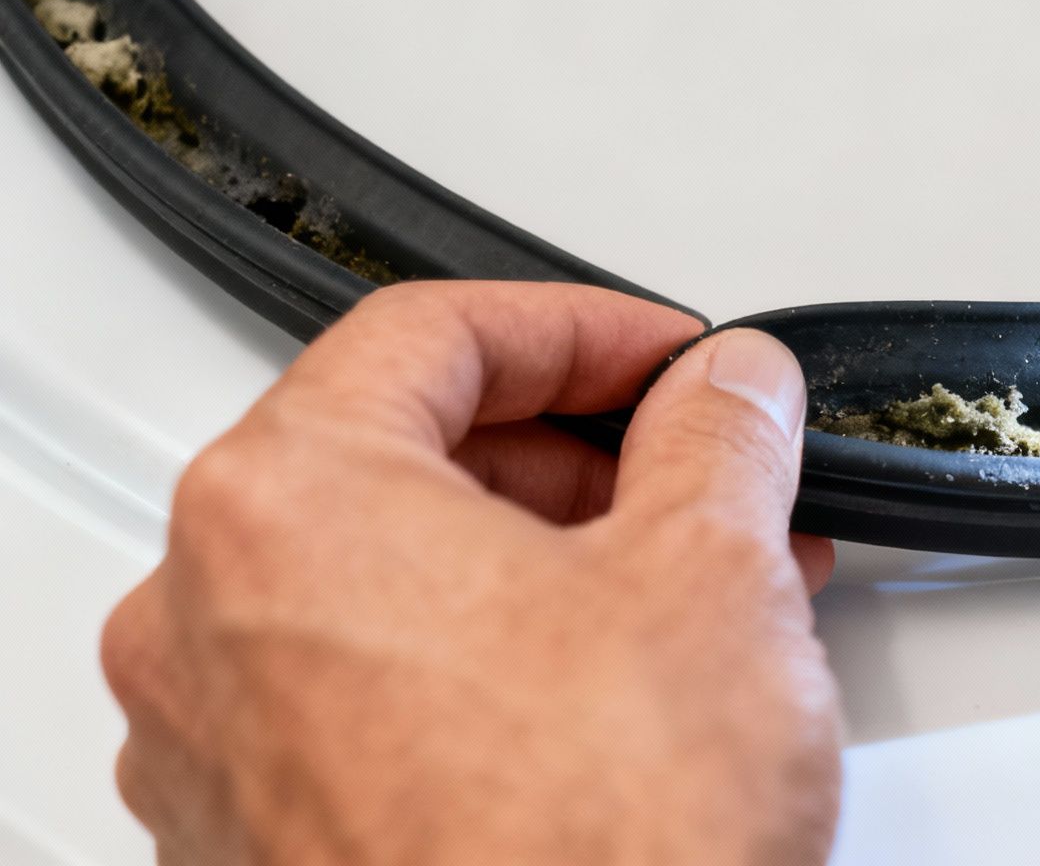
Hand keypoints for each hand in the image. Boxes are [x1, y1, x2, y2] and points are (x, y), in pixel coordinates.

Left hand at [101, 282, 841, 865]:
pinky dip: (496, 667)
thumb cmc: (597, 846)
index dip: (582, 329)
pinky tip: (618, 693)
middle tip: (696, 473)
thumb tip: (726, 390)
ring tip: (690, 589)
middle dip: (578, 460)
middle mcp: (210, 623)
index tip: (668, 358)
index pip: (433, 335)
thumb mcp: (711, 573)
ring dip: (550, 566)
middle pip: (402, 458)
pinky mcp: (269, 849)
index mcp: (286, 505)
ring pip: (395, 586)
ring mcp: (226, 751)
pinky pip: (379, 699)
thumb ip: (719, 436)